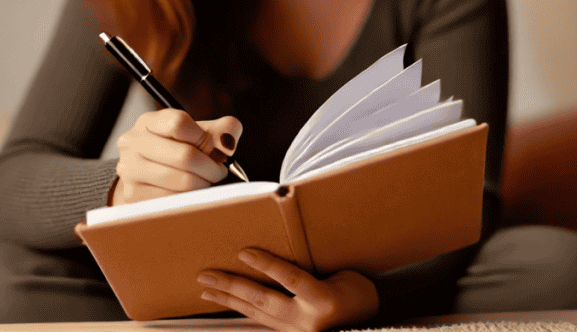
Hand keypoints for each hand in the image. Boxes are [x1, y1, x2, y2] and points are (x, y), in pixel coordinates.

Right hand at [111, 110, 242, 205]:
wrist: (149, 179)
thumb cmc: (179, 152)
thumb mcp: (199, 135)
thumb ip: (221, 131)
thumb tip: (228, 141)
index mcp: (149, 121)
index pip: (178, 123)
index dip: (204, 137)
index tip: (215, 147)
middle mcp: (132, 142)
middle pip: (184, 155)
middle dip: (211, 167)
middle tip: (219, 172)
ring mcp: (129, 169)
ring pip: (182, 180)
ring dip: (203, 184)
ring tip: (206, 182)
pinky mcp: (133, 195)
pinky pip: (174, 200)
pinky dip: (190, 198)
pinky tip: (192, 193)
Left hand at [197, 249, 378, 331]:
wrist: (370, 322)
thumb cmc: (359, 295)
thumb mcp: (343, 277)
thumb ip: (313, 272)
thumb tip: (280, 261)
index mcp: (324, 301)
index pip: (290, 280)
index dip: (266, 265)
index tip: (243, 252)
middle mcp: (307, 321)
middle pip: (263, 300)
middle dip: (232, 286)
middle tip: (206, 275)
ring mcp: (297, 331)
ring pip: (256, 312)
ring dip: (229, 300)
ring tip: (207, 290)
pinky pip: (262, 320)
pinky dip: (243, 310)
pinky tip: (229, 303)